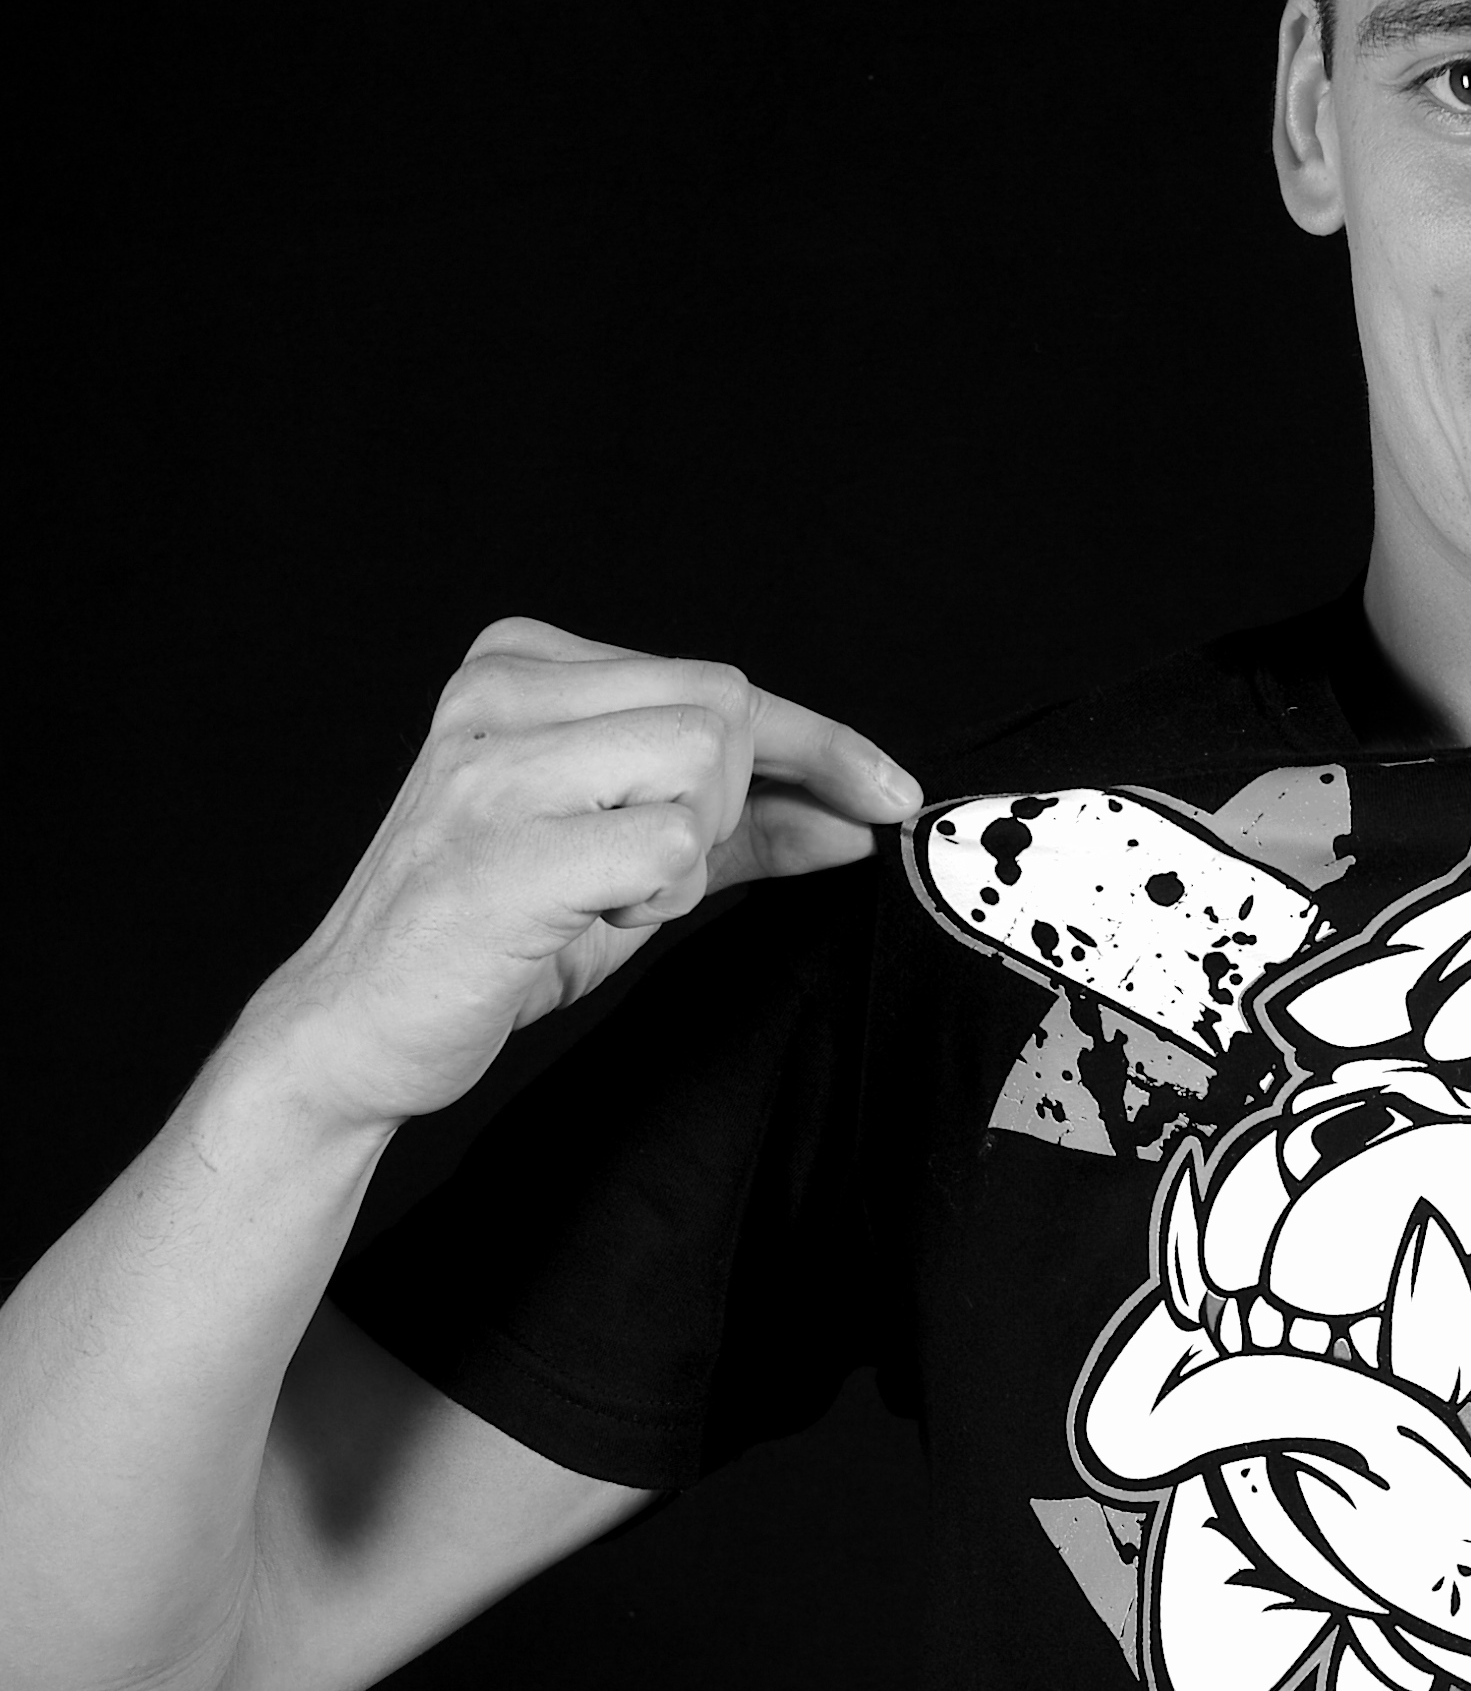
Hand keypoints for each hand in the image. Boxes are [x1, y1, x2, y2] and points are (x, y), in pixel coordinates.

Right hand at [240, 619, 922, 1133]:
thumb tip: (856, 816)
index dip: (823, 744)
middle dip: (728, 808)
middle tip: (643, 871)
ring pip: (701, 766)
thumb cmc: (495, 934)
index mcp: (519, 665)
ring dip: (684, 854)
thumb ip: (741, 826)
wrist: (360, 1026)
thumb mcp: (631, 860)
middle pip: (723, 712)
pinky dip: (655, 900)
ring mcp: (492, 765)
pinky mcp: (504, 847)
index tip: (890, 794)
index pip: (722, 683)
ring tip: (598, 891)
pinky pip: (669, 850)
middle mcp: (496, 693)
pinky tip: (580, 917)